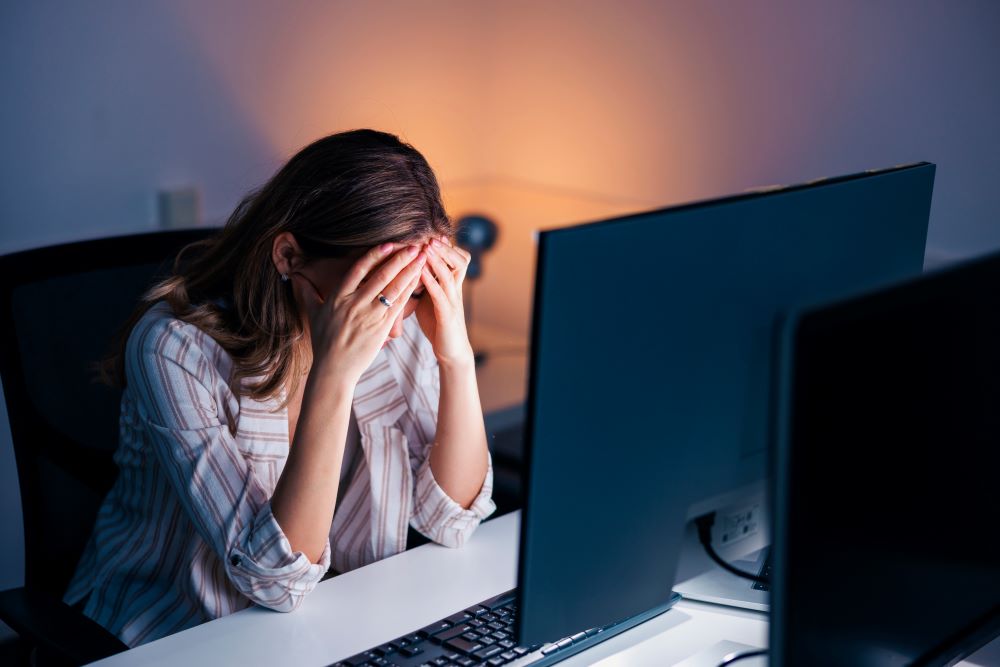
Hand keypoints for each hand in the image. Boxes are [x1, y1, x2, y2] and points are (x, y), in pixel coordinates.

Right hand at [290, 243, 425, 384]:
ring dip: (409, 272)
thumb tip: (294, 277)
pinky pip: (398, 306)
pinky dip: (409, 291)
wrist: (333, 369)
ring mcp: (369, 316)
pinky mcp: (381, 328)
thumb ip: (306, 293)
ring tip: (421, 258)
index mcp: (338, 297)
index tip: (388, 243)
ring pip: (392, 289)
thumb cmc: (324, 342)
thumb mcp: (313, 314)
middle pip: (380, 276)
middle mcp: (354, 304)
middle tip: (415, 246)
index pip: (358, 270)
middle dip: (399, 259)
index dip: (374, 255)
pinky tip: (418, 281)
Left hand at [417, 235, 474, 367]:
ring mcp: (453, 302)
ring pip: (449, 275)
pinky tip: (420, 272)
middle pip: (458, 261)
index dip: (445, 246)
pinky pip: (440, 295)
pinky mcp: (447, 316)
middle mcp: (455, 291)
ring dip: (437, 260)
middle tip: (430, 236)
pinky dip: (431, 281)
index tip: (430, 234)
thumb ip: (425, 283)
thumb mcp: (431, 299)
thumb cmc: (438, 324)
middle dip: (444, 248)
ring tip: (426, 247)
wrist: (451, 351)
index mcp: (451, 285)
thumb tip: (412, 267)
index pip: (455, 259)